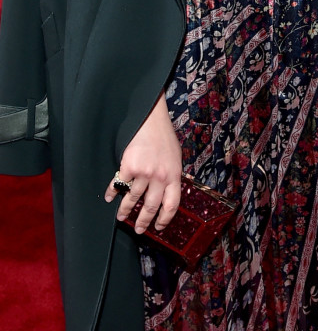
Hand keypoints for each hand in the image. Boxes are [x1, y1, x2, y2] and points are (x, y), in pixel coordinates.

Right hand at [104, 93, 181, 232]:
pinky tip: (109, 197)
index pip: (171, 205)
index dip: (164, 219)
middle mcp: (160, 177)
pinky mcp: (129, 167)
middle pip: (150, 207)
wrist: (151, 119)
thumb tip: (168, 192)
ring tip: (121, 217)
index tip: (158, 228)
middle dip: (143, 222)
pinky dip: (111, 193)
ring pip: (133, 199)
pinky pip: (119, 185)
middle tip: (138, 230)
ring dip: (125, 210)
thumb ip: (171, 175)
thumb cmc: (164, 137)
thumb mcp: (175, 157)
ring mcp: (144, 173)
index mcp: (174, 175)